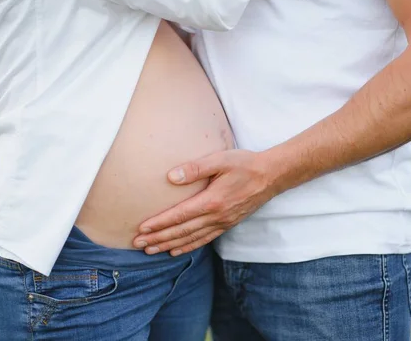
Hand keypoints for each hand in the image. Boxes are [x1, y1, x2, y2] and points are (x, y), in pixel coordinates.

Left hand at [132, 150, 277, 255]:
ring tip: (150, 251)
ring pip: (191, 238)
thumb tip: (171, 177)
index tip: (142, 229)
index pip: (179, 216)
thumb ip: (195, 168)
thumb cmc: (245, 164)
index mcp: (212, 201)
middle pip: (181, 231)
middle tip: (138, 244)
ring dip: (169, 245)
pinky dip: (188, 246)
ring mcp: (222, 222)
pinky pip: (204, 239)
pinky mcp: (227, 224)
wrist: (271, 176)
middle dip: (158, 239)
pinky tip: (176, 250)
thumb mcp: (221, 159)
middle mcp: (216, 216)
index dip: (159, 224)